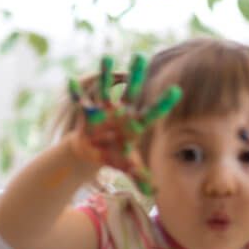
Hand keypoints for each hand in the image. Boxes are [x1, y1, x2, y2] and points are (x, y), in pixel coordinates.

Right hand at [68, 54, 180, 194]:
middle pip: (132, 90)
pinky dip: (76, 91)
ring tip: (107, 57)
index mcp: (136, 123)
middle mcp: (123, 112)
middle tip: (142, 55)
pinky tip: (71, 81)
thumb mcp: (128, 167)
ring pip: (107, 88)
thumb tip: (155, 193)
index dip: (164, 102)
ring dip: (106, 74)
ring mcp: (106, 109)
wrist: (93, 152)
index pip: (153, 111)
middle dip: (137, 74)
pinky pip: (82, 99)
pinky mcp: (89, 112)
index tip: (177, 90)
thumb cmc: (114, 155)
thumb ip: (141, 178)